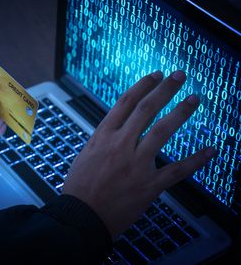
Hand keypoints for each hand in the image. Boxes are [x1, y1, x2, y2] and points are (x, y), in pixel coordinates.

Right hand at [63, 70, 215, 237]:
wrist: (82, 216)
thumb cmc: (80, 186)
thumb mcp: (86, 154)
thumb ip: (105, 138)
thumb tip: (120, 127)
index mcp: (103, 136)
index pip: (126, 102)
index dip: (143, 85)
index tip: (156, 75)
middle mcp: (120, 145)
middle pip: (146, 109)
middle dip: (165, 89)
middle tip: (180, 75)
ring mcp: (135, 165)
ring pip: (162, 131)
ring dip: (181, 112)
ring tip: (194, 99)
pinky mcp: (148, 186)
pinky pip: (177, 170)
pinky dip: (196, 160)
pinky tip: (211, 150)